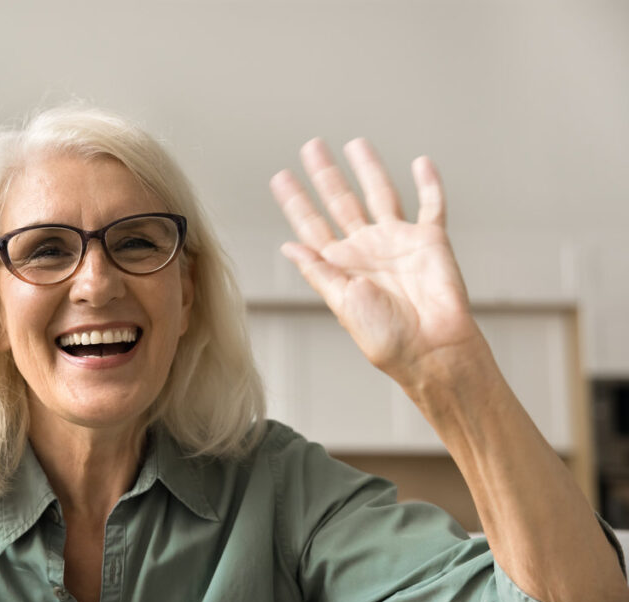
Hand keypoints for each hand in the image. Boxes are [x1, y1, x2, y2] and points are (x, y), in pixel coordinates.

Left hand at [270, 138, 481, 385]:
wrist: (430, 348)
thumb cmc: (385, 335)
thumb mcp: (341, 301)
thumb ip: (317, 270)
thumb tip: (288, 247)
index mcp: (341, 264)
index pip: (312, 225)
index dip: (296, 201)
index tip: (280, 177)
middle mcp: (367, 248)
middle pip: (342, 201)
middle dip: (325, 174)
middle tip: (311, 146)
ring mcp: (398, 241)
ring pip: (381, 194)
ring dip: (369, 168)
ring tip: (355, 143)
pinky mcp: (430, 240)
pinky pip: (431, 205)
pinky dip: (429, 184)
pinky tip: (421, 163)